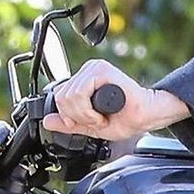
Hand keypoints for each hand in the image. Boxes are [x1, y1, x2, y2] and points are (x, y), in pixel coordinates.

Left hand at [46, 59, 185, 143]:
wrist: (146, 117)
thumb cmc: (126, 118)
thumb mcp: (89, 125)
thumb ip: (68, 123)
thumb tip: (47, 121)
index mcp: (83, 81)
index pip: (58, 96)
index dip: (68, 115)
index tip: (85, 122)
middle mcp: (87, 72)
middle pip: (60, 97)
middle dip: (77, 117)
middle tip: (96, 120)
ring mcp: (94, 69)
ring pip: (69, 96)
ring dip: (85, 115)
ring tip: (101, 117)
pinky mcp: (101, 71)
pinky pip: (80, 93)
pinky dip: (89, 111)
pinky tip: (102, 114)